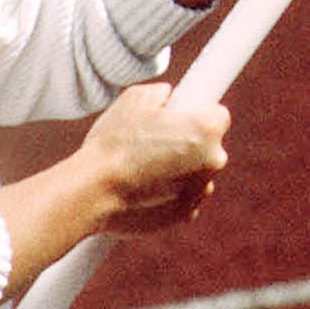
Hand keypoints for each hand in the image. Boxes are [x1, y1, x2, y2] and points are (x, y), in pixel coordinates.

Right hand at [81, 82, 228, 234]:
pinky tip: (144, 188)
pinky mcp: (184, 215)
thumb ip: (162, 93)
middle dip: (187, 143)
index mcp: (207, 129)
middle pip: (209, 146)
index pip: (218, 115)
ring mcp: (200, 191)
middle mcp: (212, 161)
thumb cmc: (114, 143)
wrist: (92, 191)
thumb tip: (168, 96)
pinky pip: (183, 197)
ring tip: (144, 167)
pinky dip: (169, 193)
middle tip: (154, 142)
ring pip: (196, 174)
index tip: (181, 117)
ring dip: (180, 170)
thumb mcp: (137, 98)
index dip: (196, 113)